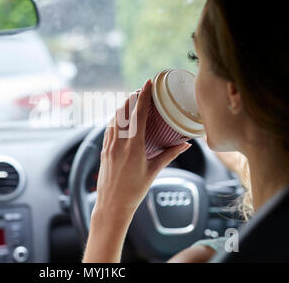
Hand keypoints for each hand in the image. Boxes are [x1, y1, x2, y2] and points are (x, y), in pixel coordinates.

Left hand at [83, 79, 190, 262]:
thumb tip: (185, 145)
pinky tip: (120, 118)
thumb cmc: (133, 191)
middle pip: (124, 112)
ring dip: (123, 106)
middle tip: (142, 89)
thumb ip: (169, 155)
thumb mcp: (153, 171)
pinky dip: (115, 118)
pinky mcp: (103, 150)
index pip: (138, 114)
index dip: (143, 96)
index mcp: (133, 147)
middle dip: (132, 98)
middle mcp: (118, 143)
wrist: (112, 205)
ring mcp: (109, 146)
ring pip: (114, 118)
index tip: (147, 83)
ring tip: (132, 100)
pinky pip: (109, 128)